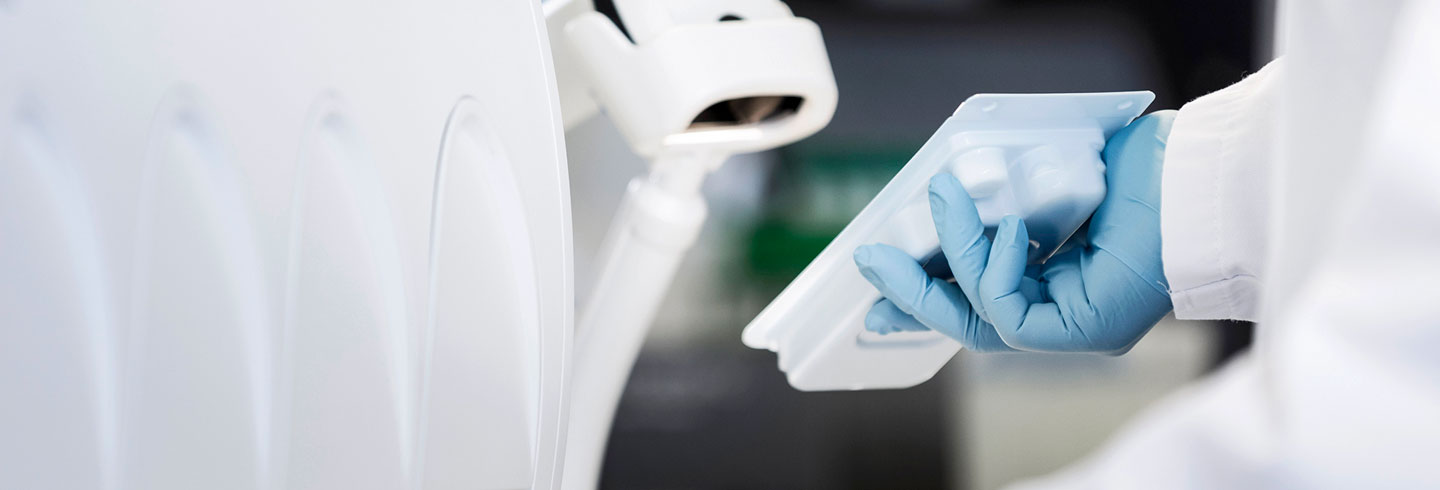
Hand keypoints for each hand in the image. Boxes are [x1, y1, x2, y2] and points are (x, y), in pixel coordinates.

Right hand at [852, 111, 1176, 353]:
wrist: (1199, 173)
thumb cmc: (1140, 168)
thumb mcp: (1046, 182)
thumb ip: (999, 202)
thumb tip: (945, 194)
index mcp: (1062, 279)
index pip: (981, 297)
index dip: (927, 288)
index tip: (882, 272)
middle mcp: (1068, 312)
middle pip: (971, 320)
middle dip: (915, 294)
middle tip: (871, 263)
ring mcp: (1076, 328)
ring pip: (983, 318)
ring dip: (949, 260)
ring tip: (939, 198)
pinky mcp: (1084, 331)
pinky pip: (1011, 315)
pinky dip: (994, 270)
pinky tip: (1010, 227)